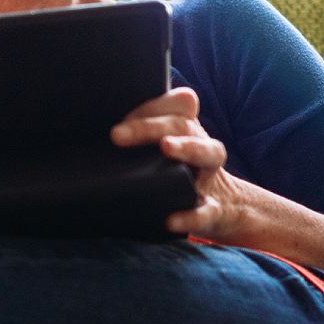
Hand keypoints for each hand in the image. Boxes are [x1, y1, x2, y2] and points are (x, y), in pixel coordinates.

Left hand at [111, 87, 248, 238]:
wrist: (225, 208)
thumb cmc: (181, 173)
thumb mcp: (164, 152)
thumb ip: (140, 138)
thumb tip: (98, 133)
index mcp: (187, 129)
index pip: (175, 103)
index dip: (150, 105)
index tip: (117, 119)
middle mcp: (201, 144)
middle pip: (182, 125)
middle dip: (150, 126)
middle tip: (116, 134)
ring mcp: (211, 175)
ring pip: (209, 152)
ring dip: (187, 147)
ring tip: (166, 146)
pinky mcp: (214, 209)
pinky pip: (207, 210)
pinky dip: (191, 216)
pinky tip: (171, 220)